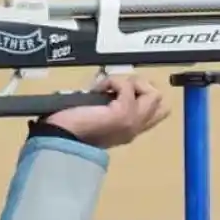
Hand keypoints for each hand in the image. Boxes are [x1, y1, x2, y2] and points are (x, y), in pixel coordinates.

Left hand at [44, 74, 169, 147]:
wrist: (60, 138)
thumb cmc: (71, 128)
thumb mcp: (97, 117)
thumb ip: (111, 108)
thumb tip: (112, 89)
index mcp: (130, 131)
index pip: (158, 111)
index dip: (143, 94)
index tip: (119, 91)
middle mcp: (135, 128)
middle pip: (158, 99)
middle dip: (141, 86)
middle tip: (117, 88)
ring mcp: (132, 121)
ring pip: (152, 92)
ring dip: (128, 83)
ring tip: (107, 88)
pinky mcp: (123, 113)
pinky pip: (128, 86)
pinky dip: (113, 80)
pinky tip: (98, 89)